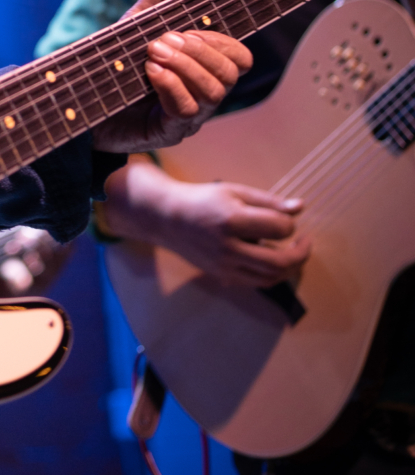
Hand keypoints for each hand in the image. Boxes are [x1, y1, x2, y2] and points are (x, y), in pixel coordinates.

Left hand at [91, 0, 252, 152]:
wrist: (85, 96)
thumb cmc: (121, 57)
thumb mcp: (141, 17)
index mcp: (205, 66)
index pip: (240, 57)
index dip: (221, 42)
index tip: (188, 28)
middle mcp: (205, 92)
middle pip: (230, 73)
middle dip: (199, 51)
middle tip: (161, 39)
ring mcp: (191, 115)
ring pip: (214, 93)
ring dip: (185, 66)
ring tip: (153, 52)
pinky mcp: (170, 131)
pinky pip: (188, 111)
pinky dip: (172, 86)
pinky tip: (152, 72)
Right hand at [103, 158, 309, 285]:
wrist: (168, 218)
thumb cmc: (204, 199)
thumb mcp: (235, 191)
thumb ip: (269, 202)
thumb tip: (300, 208)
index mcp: (232, 220)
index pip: (279, 228)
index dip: (290, 224)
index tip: (288, 218)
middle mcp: (228, 247)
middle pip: (279, 262)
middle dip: (301, 254)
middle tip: (306, 242)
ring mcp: (224, 266)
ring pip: (270, 278)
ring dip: (290, 268)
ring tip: (294, 253)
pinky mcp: (222, 276)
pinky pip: (256, 283)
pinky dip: (272, 274)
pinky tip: (274, 260)